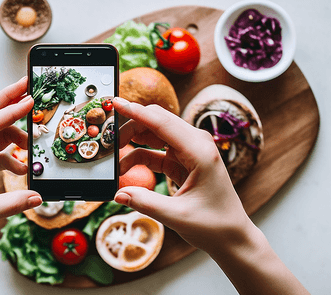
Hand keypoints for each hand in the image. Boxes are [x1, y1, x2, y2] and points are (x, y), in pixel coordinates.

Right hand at [112, 97, 254, 252]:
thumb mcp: (177, 216)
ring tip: (112, 155)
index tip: (115, 103)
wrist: (232, 236)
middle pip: (156, 122)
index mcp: (199, 151)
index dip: (136, 112)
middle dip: (129, 127)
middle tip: (106, 139)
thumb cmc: (214, 225)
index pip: (162, 123)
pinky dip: (138, 156)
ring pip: (154, 134)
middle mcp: (196, 144)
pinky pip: (155, 151)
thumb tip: (117, 193)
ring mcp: (189, 151)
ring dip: (132, 141)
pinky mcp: (183, 160)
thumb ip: (145, 202)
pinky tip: (124, 168)